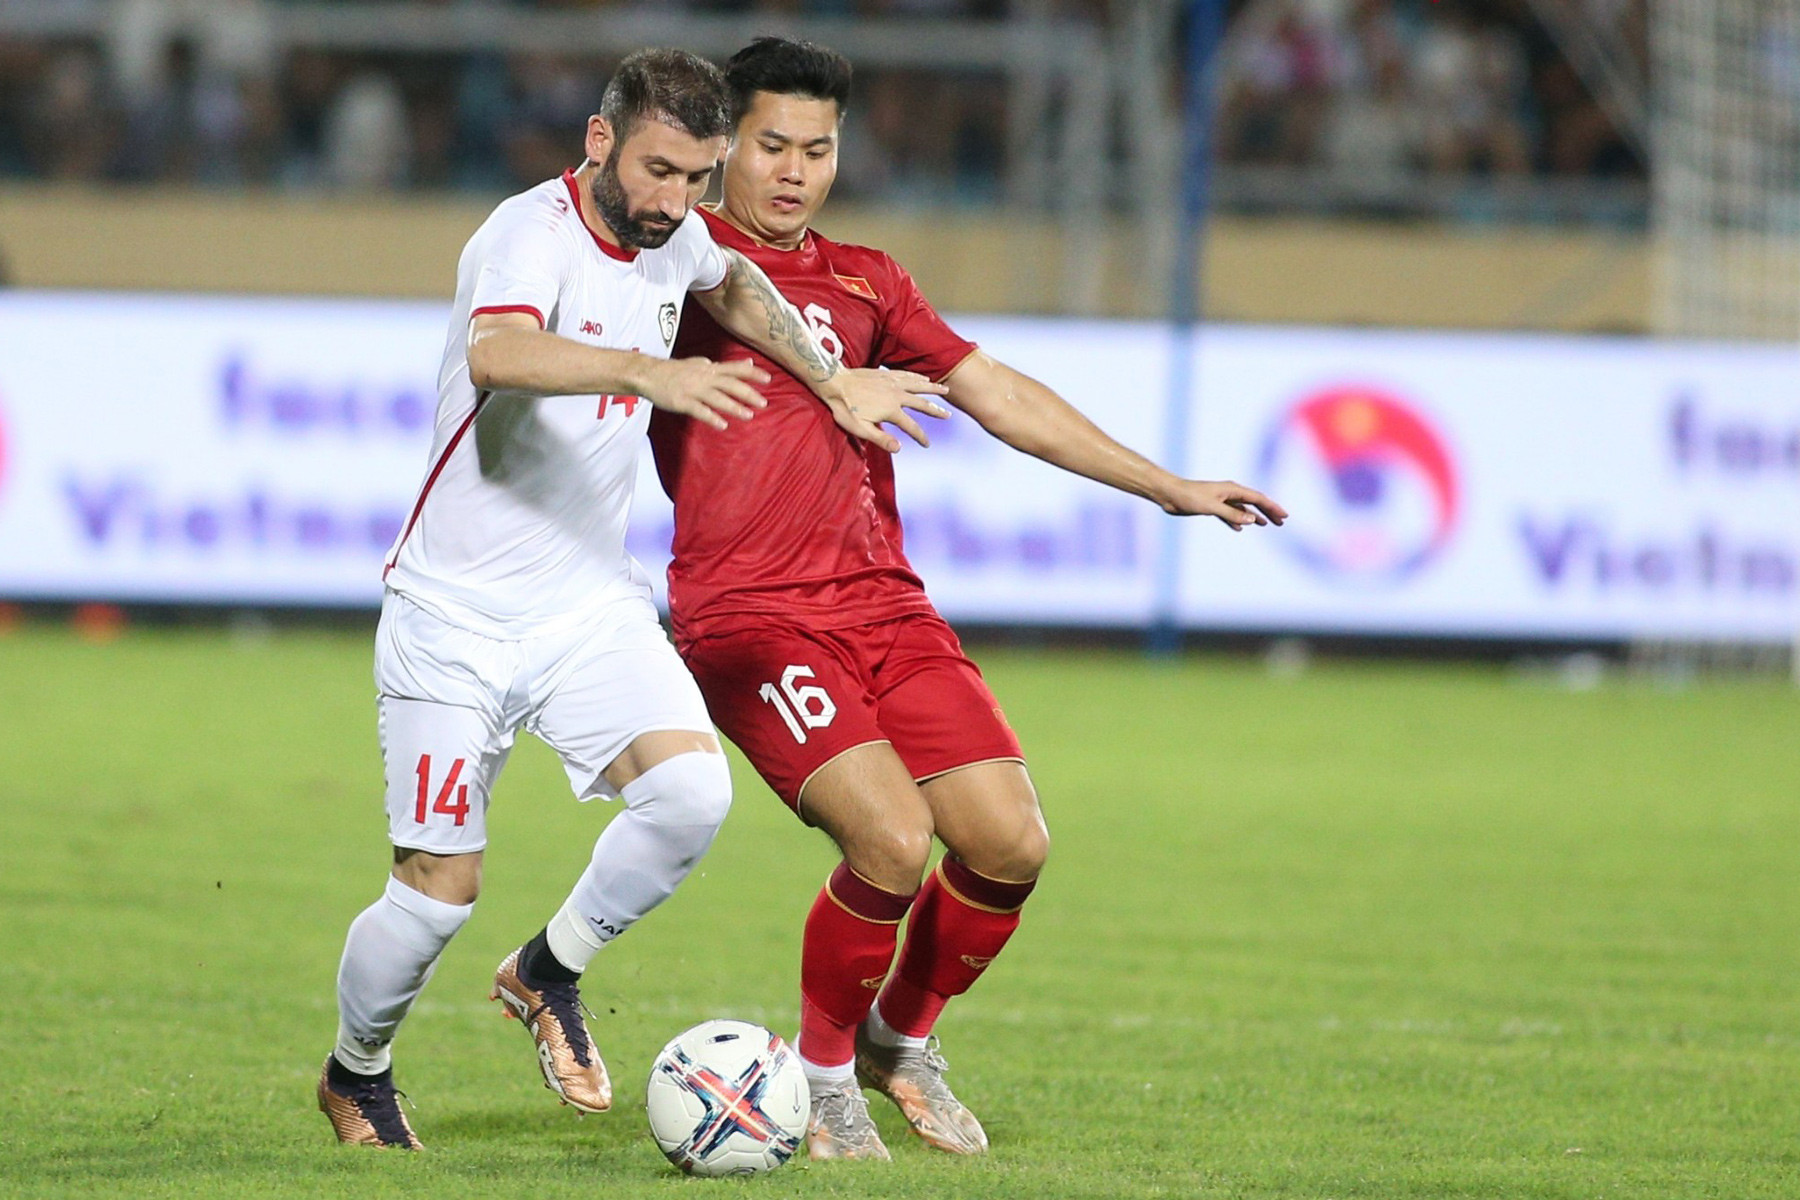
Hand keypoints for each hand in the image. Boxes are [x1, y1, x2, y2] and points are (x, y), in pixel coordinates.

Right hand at [639, 357, 770, 430]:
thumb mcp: (701, 364)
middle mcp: (703, 377)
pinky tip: (723, 425)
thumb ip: (724, 366)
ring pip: (717, 398)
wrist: (649, 374)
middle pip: (729, 384)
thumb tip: (748, 363)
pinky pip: (699, 410)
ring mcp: (692, 389)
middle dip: (747, 394)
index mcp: (709, 369)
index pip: (734, 369)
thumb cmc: (677, 371)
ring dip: (734, 407)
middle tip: (763, 403)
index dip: (751, 374)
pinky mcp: (681, 402)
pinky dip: (711, 417)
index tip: (768, 379)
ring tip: (749, 416)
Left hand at [823, 368, 950, 452]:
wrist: (834, 382)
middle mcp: (896, 395)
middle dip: (936, 411)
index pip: (912, 427)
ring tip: (945, 389)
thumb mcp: (860, 429)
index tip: (927, 445)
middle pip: (922, 404)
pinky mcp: (886, 374)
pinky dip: (918, 377)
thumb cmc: (844, 408)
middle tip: (948, 415)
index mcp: (891, 410)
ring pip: (918, 385)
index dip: (921, 437)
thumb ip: (880, 438)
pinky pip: (907, 375)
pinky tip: (923, 378)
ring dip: (933, 388)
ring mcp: (892, 382)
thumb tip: (899, 448)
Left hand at [1159, 479, 1287, 530]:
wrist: (1170, 494)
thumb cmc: (1189, 497)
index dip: (1272, 507)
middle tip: (1281, 522)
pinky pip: (1229, 514)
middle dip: (1268, 511)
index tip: (1284, 515)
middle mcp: (1229, 492)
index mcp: (1232, 489)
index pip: (1258, 498)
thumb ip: (1232, 513)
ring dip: (1254, 516)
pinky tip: (1240, 528)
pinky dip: (1236, 520)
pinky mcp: (1211, 506)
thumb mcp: (1212, 507)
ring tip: (1266, 524)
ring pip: (1243, 508)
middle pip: (1254, 502)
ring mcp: (1221, 499)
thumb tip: (1253, 519)